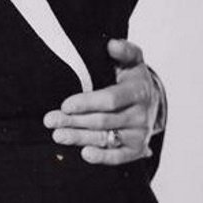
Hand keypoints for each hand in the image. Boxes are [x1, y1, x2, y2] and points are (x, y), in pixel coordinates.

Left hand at [43, 39, 160, 164]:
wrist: (151, 101)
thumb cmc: (132, 77)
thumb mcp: (132, 60)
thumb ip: (123, 50)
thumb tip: (111, 44)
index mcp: (138, 91)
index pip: (111, 99)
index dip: (87, 103)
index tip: (65, 104)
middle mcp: (141, 115)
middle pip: (103, 121)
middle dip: (74, 121)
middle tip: (51, 120)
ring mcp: (139, 134)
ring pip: (106, 139)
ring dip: (80, 138)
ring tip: (58, 135)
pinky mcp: (136, 149)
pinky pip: (118, 157)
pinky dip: (102, 157)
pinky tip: (84, 153)